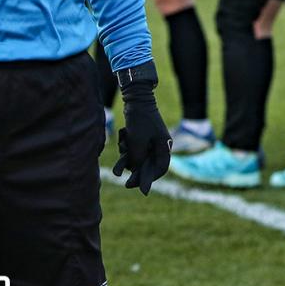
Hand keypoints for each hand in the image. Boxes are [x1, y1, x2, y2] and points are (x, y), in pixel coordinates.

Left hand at [111, 61, 171, 194]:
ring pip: (138, 156)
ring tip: (120, 153)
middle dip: (136, 171)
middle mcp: (159, 144)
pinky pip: (133, 148)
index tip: (141, 187)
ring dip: (128, 157)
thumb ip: (137, 159)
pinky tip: (123, 136)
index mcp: (164, 145)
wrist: (135, 98)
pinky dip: (127, 147)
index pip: (161, 168)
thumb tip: (134, 169)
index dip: (151, 179)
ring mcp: (150, 139)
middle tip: (126, 184)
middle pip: (148, 164)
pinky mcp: (141, 135)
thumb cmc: (139, 120)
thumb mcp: (137, 142)